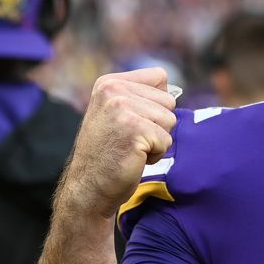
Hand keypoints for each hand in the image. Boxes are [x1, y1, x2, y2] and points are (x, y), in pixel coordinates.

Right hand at [61, 67, 177, 218]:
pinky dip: (155, 154)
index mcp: (109, 82)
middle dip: (157, 125)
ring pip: (170, 120)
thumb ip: (140, 97)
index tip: (131, 122)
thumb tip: (174, 90)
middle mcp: (114, 90)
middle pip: (168, 101)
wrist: (89, 186)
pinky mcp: (134, 130)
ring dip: (156, 140)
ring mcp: (122, 108)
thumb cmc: (109, 153)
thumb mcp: (117, 113)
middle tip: (129, 139)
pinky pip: (166, 140)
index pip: (160, 77)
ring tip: (131, 148)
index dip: (155, 104)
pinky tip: (133, 158)